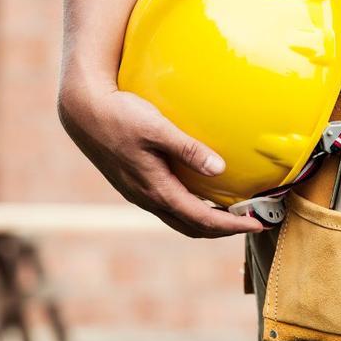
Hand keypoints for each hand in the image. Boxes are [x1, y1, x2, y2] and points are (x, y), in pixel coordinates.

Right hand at [58, 79, 262, 237]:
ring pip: (178, 219)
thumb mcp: (156, 128)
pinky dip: (190, 209)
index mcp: (156, 189)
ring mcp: (139, 193)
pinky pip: (168, 206)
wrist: (82, 111)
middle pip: (192, 227)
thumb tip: (220, 169)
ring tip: (231, 213)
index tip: (258, 223)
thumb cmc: (120, 115)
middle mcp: (147, 198)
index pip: (202, 219)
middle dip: (223, 230)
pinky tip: (201, 193)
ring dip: (206, 221)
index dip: (232, 226)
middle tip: (251, 222)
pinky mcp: (134, 183)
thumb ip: (189, 149)